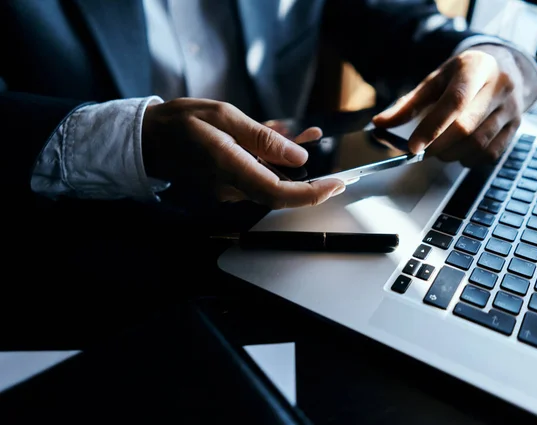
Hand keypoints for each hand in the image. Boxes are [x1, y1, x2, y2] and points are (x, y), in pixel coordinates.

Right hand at [142, 98, 344, 208]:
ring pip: (270, 182)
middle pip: (279, 191)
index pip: (277, 193)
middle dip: (307, 178)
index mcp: (229, 168)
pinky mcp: (227, 187)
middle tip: (328, 160)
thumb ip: (262, 138)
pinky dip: (274, 162)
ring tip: (307, 136)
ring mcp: (228, 191)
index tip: (335, 185)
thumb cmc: (181, 122)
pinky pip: (258, 177)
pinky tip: (286, 140)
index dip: (310, 194)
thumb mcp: (223, 116)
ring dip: (291, 163)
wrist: (149, 140)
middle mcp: (230, 188)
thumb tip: (299, 156)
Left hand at [373, 45, 526, 166]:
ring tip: (439, 150)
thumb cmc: (463, 75)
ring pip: (479, 144)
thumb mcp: (435, 81)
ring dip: (452, 155)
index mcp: (476, 68)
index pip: (455, 101)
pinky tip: (458, 152)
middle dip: (438, 146)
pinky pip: (490, 154)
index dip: (432, 127)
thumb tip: (379, 123)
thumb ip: (408, 104)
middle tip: (423, 151)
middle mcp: (500, 86)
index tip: (413, 147)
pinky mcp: (516, 127)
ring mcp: (511, 108)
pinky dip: (468, 159)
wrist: (503, 67)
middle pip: (466, 127)